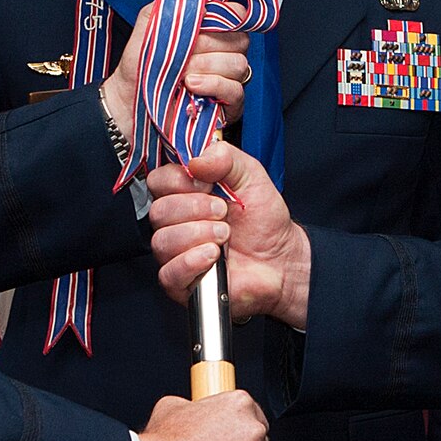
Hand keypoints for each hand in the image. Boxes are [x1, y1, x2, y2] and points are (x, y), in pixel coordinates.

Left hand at [101, 3, 252, 141]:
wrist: (127, 100)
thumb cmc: (139, 66)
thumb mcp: (148, 25)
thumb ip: (170, 5)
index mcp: (210, 32)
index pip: (236, 15)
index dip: (222, 17)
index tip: (199, 24)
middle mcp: (223, 53)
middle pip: (240, 40)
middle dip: (208, 46)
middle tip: (183, 55)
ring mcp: (228, 79)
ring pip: (238, 64)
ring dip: (207, 67)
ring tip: (182, 75)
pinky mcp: (229, 105)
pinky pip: (236, 90)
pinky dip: (214, 85)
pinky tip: (192, 86)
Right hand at [147, 141, 311, 324]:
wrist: (281, 260)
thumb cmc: (264, 222)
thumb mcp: (251, 176)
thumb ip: (225, 158)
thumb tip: (196, 160)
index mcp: (185, 195)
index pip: (158, 181)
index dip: (179, 181)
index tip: (208, 184)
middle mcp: (175, 223)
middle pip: (159, 211)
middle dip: (196, 209)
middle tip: (223, 212)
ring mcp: (175, 253)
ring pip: (162, 241)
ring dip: (199, 234)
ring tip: (225, 236)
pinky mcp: (181, 282)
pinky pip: (168, 272)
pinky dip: (191, 261)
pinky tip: (213, 256)